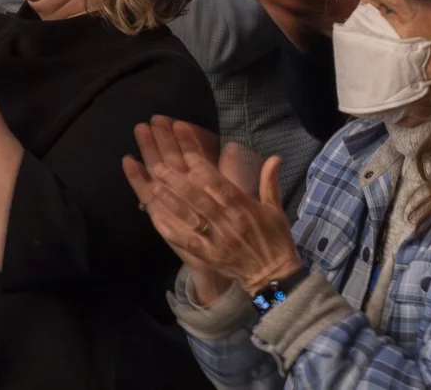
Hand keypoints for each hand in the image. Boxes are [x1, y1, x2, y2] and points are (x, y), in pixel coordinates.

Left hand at [126, 118, 300, 305]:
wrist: (275, 277)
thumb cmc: (276, 240)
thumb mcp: (275, 209)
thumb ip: (270, 181)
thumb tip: (274, 156)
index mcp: (244, 207)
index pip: (219, 184)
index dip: (202, 168)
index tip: (186, 154)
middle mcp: (228, 221)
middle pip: (199, 198)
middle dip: (178, 181)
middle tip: (159, 165)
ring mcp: (218, 240)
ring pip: (191, 217)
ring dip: (171, 201)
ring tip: (154, 186)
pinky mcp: (211, 256)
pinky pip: (189, 242)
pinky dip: (173, 232)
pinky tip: (157, 219)